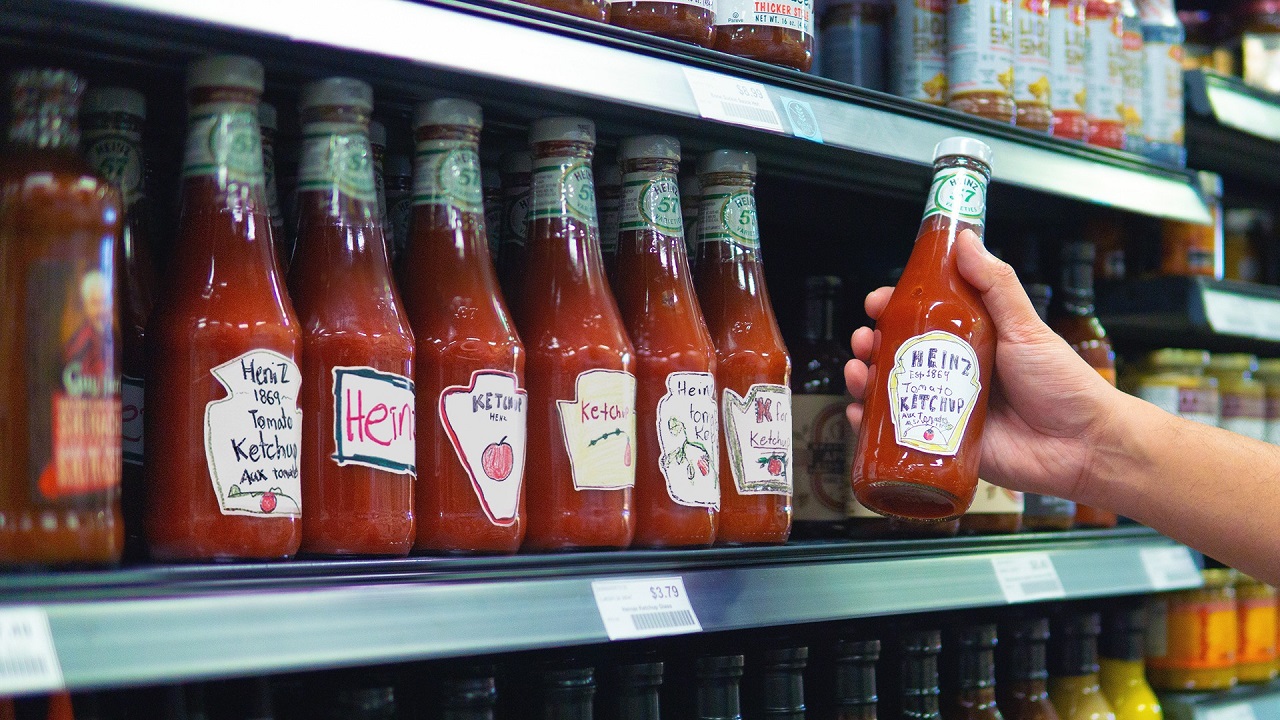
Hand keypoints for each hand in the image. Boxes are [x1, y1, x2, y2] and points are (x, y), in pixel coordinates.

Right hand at [843, 228, 1122, 499]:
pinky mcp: (942, 443)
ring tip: (859, 373)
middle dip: (869, 344)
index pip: (921, 317)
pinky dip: (871, 424)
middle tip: (864, 341)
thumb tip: (965, 240)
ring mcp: (944, 409)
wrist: (1081, 445)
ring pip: (890, 390)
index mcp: (970, 340)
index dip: (893, 308)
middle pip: (896, 353)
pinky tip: (860, 414)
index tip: (877, 302)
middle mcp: (952, 373)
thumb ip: (995, 284)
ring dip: (863, 379)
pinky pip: (899, 432)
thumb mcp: (1026, 326)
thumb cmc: (1061, 384)